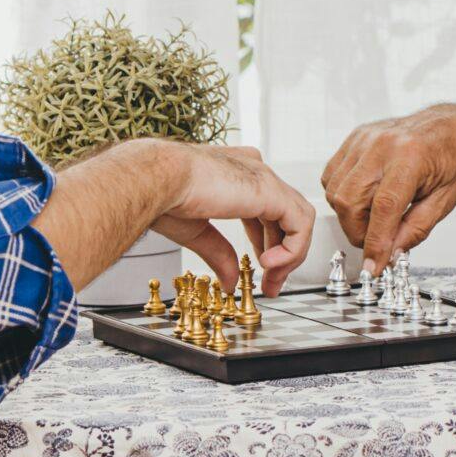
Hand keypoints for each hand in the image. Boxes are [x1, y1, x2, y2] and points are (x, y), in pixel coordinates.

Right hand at [150, 143, 316, 293]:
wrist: (155, 182)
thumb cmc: (163, 195)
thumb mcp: (197, 232)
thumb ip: (219, 253)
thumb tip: (230, 280)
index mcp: (235, 175)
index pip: (266, 212)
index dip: (268, 245)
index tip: (262, 272)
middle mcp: (253, 171)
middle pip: (285, 218)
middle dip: (282, 256)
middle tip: (270, 285)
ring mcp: (264, 178)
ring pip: (299, 219)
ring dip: (290, 256)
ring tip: (271, 279)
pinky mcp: (271, 190)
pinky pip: (300, 223)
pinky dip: (292, 249)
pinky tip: (269, 265)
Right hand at [321, 104, 455, 271]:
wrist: (455, 127)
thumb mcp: (446, 200)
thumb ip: (416, 229)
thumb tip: (391, 253)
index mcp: (411, 157)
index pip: (383, 208)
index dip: (375, 243)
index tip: (373, 265)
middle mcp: (383, 144)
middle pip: (350, 200)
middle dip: (359, 232)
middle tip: (377, 242)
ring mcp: (365, 138)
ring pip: (335, 190)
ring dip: (349, 215)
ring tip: (374, 218)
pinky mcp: (355, 138)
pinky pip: (332, 175)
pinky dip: (342, 195)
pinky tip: (364, 198)